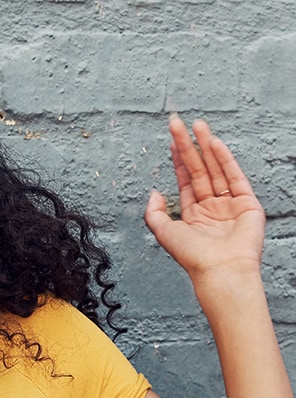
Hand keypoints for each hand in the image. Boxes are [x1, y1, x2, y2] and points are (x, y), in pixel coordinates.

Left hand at [144, 117, 265, 293]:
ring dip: (205, 146)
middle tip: (178, 123)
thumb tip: (154, 192)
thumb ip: (154, 213)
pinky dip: (224, 159)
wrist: (220, 269)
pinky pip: (234, 176)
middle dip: (188, 146)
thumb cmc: (193, 257)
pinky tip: (213, 143)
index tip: (172, 140)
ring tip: (197, 125)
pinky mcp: (247, 203)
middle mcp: (211, 208)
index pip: (185, 181)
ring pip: (215, 169)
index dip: (177, 160)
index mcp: (193, 216)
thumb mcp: (164, 233)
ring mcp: (229, 204)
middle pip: (198, 170)